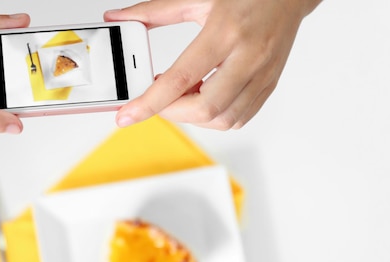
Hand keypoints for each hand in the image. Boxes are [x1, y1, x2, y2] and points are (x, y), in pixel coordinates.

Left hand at [105, 0, 320, 129]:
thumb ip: (154, 12)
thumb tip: (120, 19)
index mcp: (225, 32)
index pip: (180, 79)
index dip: (149, 103)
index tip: (127, 115)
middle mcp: (247, 57)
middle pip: (205, 109)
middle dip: (172, 113)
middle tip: (157, 100)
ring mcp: (262, 74)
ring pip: (224, 120)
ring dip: (194, 118)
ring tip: (183, 97)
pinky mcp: (269, 85)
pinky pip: (240, 118)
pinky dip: (215, 118)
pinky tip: (204, 100)